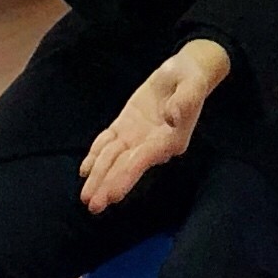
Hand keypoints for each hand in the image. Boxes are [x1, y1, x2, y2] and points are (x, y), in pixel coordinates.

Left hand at [80, 39, 230, 214]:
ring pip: (114, 158)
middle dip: (109, 185)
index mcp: (170, 140)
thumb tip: (174, 115)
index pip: (143, 161)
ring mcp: (138, 137)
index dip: (126, 176)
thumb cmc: (192, 78)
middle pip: (126, 166)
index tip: (112, 195)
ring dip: (99, 177)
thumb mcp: (192, 84)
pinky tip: (85, 171)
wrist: (186, 72)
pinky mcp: (127, 126)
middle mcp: (153, 145)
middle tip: (93, 205)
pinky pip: (108, 143)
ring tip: (86, 197)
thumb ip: (185, 101)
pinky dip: (95, 157)